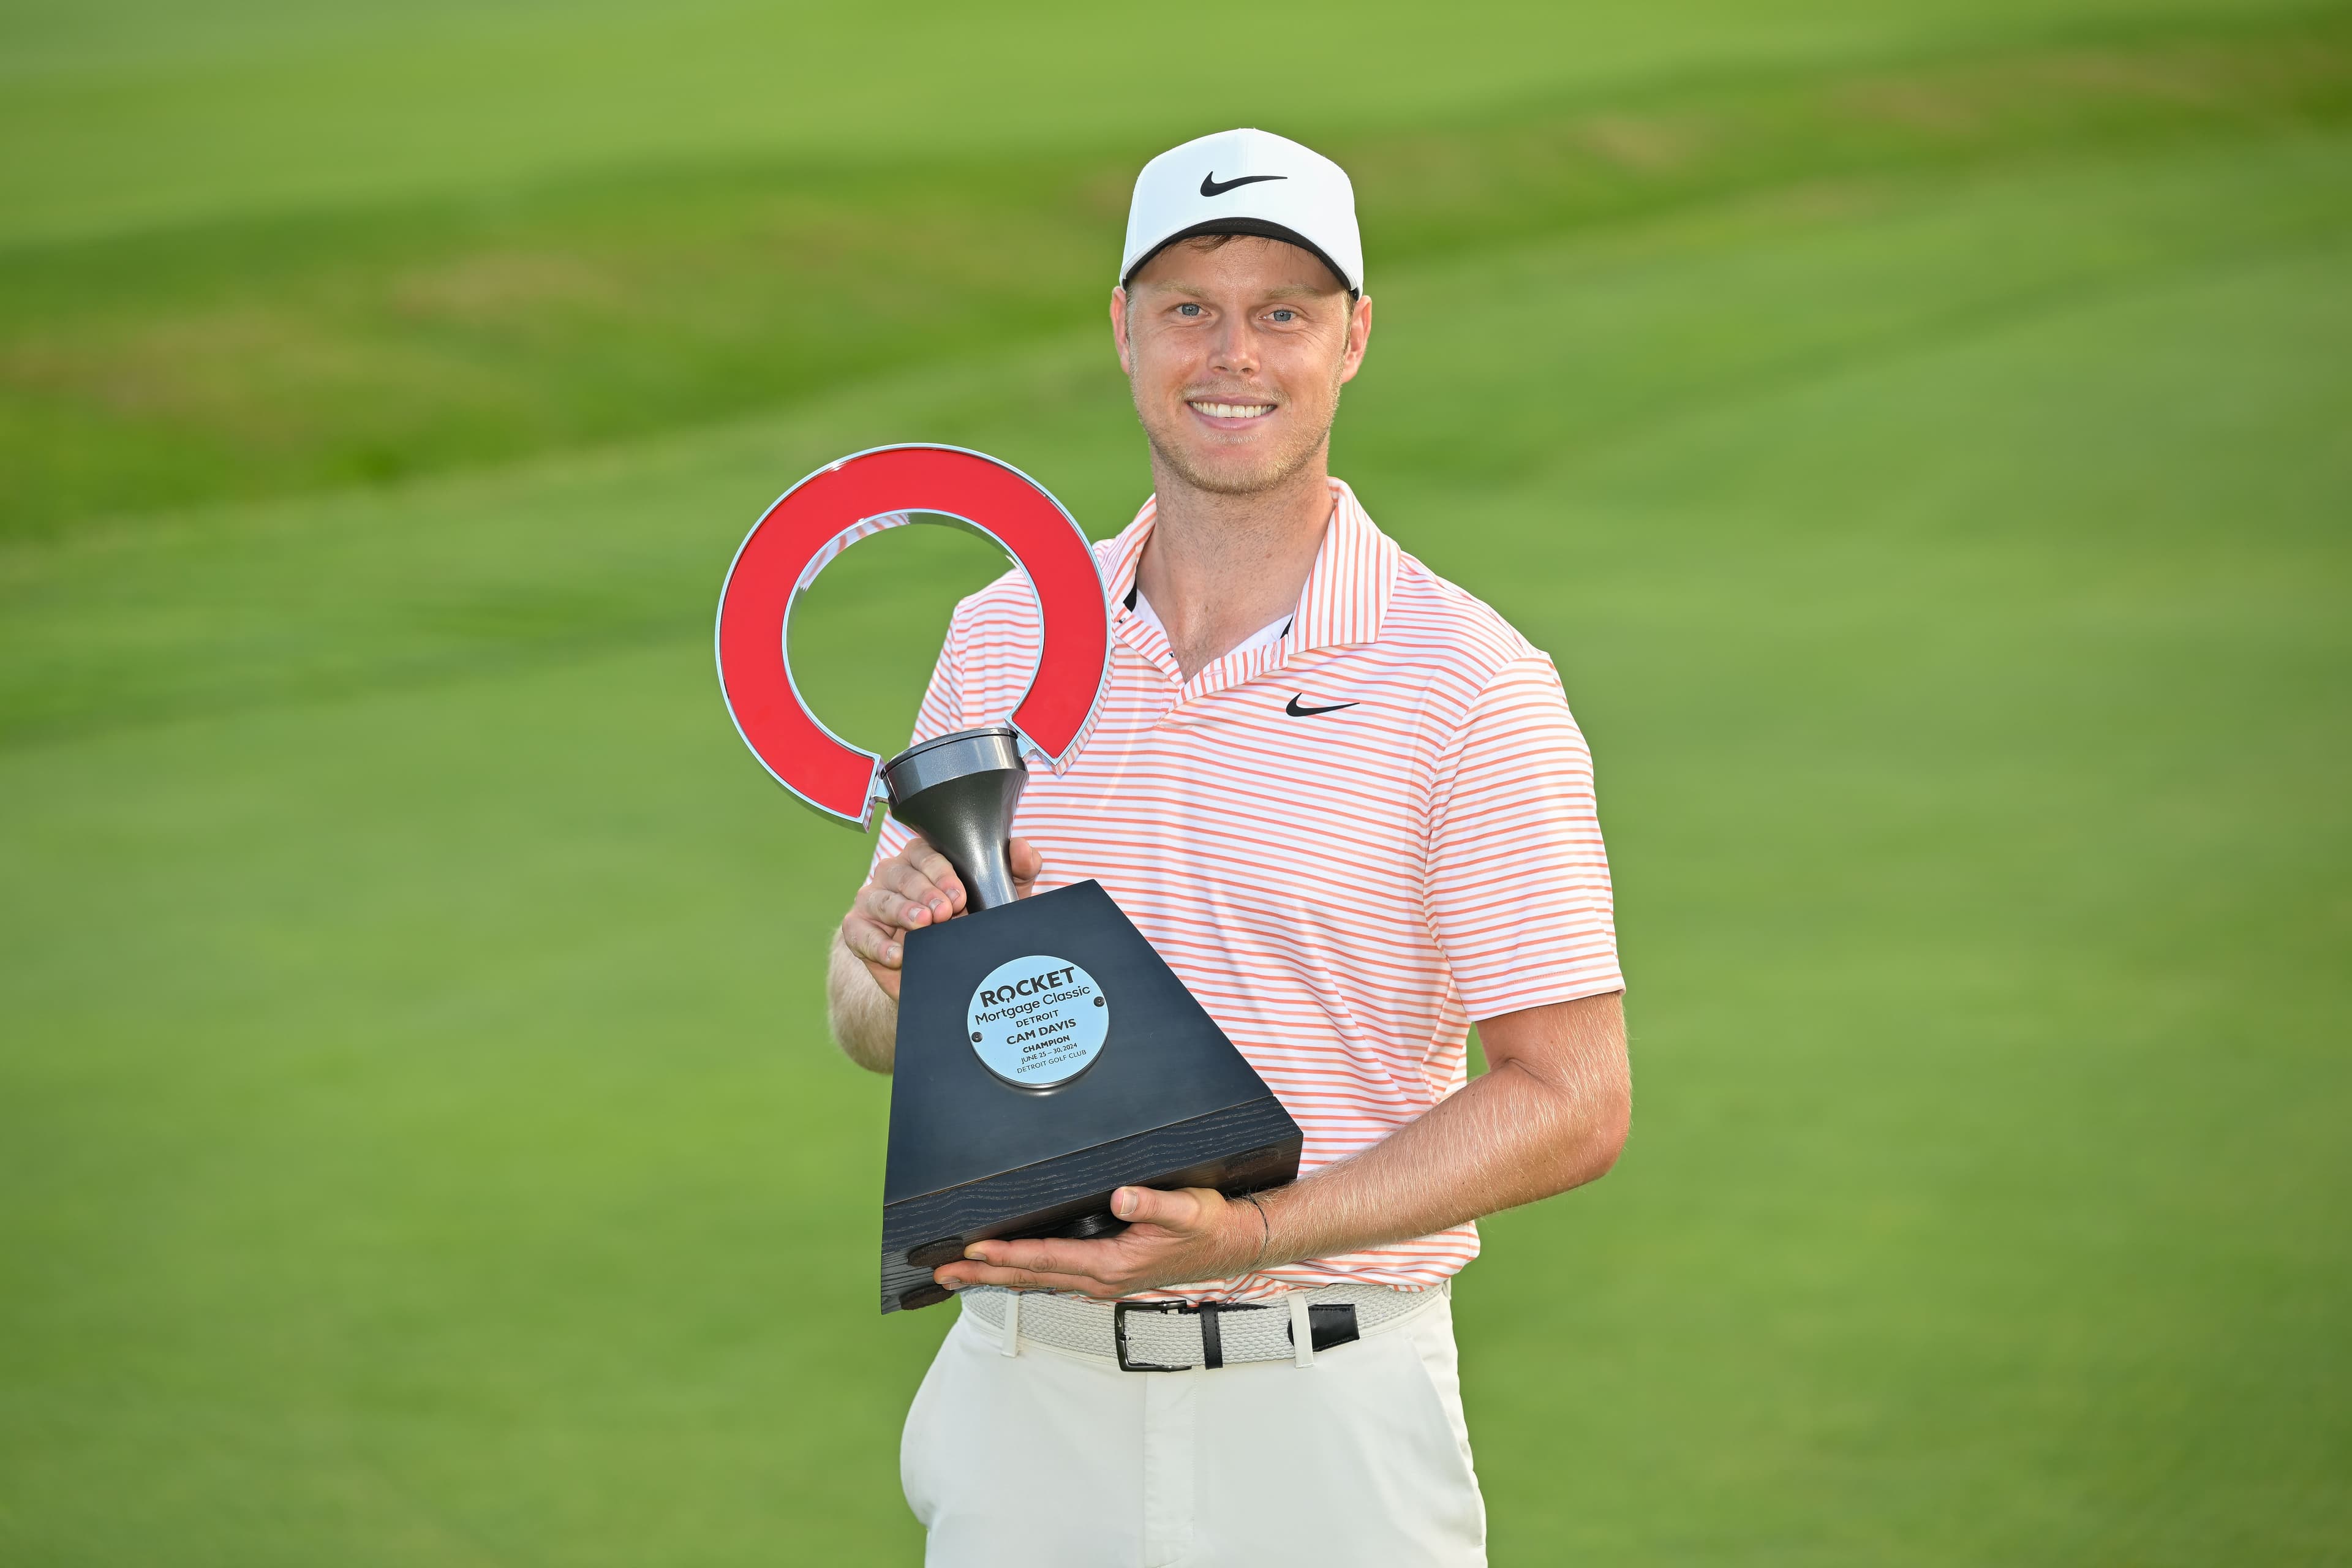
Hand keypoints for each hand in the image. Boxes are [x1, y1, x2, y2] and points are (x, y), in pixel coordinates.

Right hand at [840, 833, 1041, 999]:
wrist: (951, 972)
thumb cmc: (972, 922)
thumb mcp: (1003, 897)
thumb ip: (1019, 869)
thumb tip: (1022, 847)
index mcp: (924, 860)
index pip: (924, 852)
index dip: (941, 871)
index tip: (960, 895)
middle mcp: (895, 875)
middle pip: (900, 873)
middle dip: (923, 892)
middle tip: (944, 912)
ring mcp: (873, 901)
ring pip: (878, 898)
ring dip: (900, 912)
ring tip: (923, 926)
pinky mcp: (859, 930)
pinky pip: (857, 931)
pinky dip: (875, 944)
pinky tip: (897, 955)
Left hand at [932, 1185, 1261, 1298]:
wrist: (1232, 1246)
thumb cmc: (1209, 1227)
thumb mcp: (1186, 1209)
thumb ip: (1153, 1203)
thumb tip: (1123, 1197)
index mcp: (1112, 1264)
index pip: (1046, 1259)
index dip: (1007, 1256)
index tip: (973, 1251)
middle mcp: (1101, 1279)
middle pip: (1030, 1278)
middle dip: (984, 1275)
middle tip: (943, 1274)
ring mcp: (1102, 1281)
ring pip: (1038, 1281)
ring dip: (998, 1277)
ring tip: (961, 1274)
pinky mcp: (1106, 1276)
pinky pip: (1054, 1278)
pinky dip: (1024, 1275)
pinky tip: (1009, 1271)